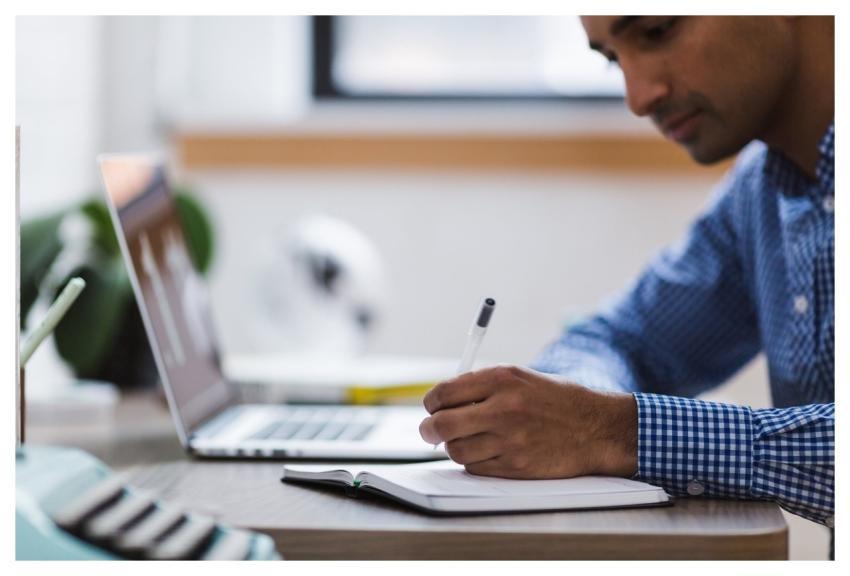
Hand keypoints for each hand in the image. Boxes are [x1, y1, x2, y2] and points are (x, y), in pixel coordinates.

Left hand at [419, 365, 636, 478]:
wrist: (596, 428)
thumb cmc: (555, 400)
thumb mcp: (520, 378)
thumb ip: (481, 386)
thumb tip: (440, 402)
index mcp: (502, 379)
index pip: (444, 393)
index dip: (431, 403)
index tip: (432, 407)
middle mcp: (503, 408)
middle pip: (442, 425)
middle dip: (429, 429)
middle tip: (430, 431)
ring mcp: (509, 440)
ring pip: (455, 450)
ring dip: (454, 447)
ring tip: (466, 440)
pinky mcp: (516, 466)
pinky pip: (475, 468)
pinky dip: (474, 461)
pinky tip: (487, 451)